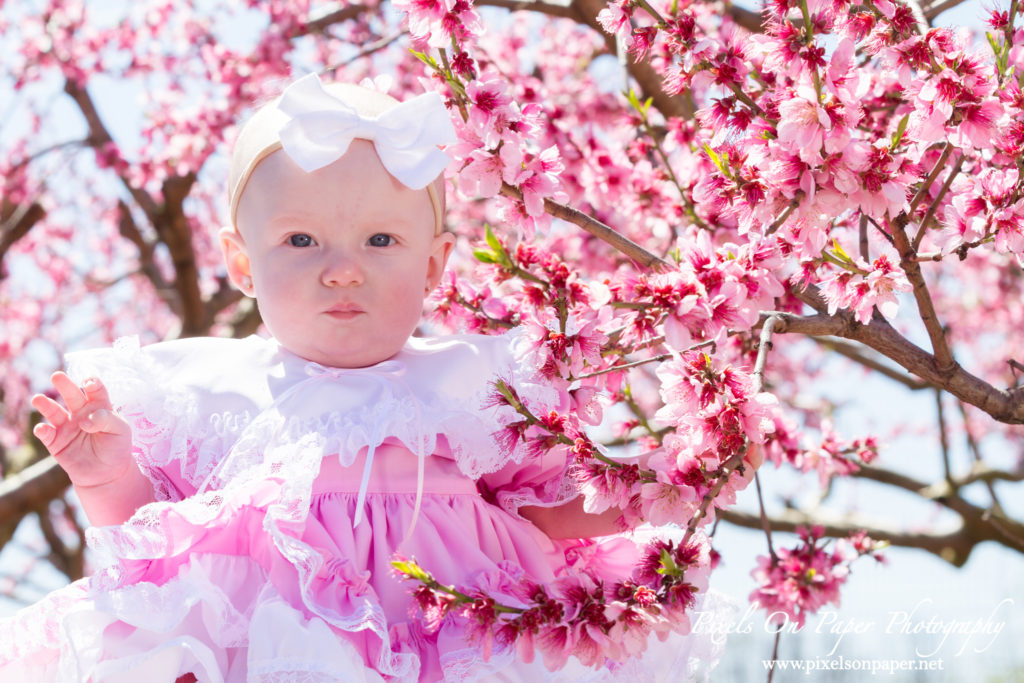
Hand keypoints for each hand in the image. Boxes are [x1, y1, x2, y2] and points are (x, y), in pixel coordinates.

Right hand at [32, 372, 133, 489]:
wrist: (107, 473)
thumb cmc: (116, 447)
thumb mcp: (121, 431)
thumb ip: (107, 420)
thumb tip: (85, 420)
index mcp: (99, 406)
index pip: (95, 391)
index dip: (92, 384)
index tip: (89, 382)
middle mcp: (81, 413)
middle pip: (72, 395)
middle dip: (65, 385)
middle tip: (57, 376)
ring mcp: (66, 426)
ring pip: (53, 412)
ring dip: (45, 405)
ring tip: (38, 399)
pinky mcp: (56, 442)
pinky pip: (46, 434)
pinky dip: (42, 430)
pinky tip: (42, 428)